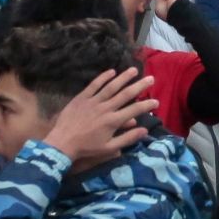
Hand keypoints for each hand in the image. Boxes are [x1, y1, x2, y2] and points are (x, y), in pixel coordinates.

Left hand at [42, 68, 157, 168]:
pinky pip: (94, 85)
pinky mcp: (82, 98)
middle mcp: (105, 108)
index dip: (147, 105)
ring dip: (124, 77)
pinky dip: (103, 77)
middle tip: (151, 78)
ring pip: (111, 86)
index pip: (134, 110)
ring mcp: (93, 101)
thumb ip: (127, 138)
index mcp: (113, 121)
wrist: (62, 143)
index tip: (156, 102)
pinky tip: (112, 71)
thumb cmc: (87, 148)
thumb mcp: (109, 148)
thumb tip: (144, 130)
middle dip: (140, 86)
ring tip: (134, 70)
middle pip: (125, 94)